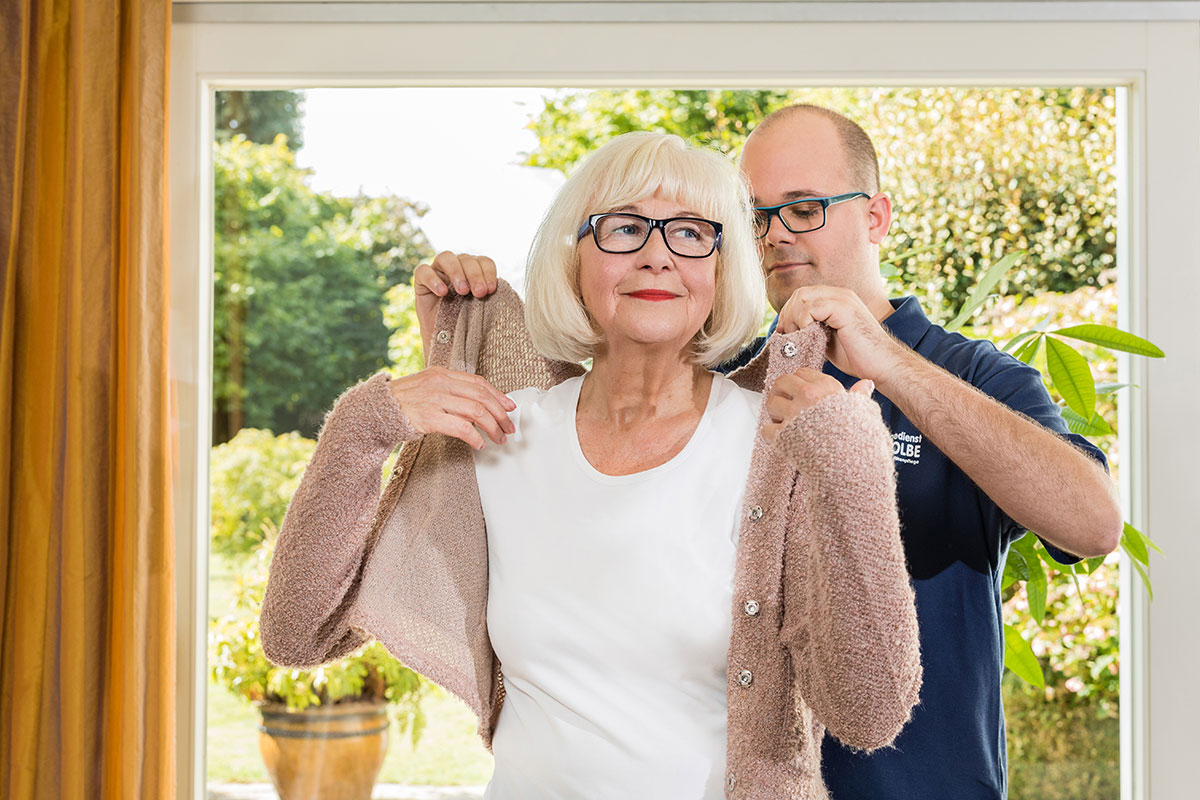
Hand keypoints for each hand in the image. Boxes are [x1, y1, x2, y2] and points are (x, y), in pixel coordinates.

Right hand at [386, 367, 515, 449]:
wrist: (375, 410)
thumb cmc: (402, 403)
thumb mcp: (426, 387)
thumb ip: (449, 391)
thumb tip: (476, 405)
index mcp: (441, 373)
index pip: (478, 382)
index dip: (497, 395)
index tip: (509, 407)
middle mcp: (440, 383)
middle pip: (481, 396)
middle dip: (500, 414)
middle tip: (508, 427)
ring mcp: (434, 399)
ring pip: (476, 411)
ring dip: (492, 427)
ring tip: (498, 438)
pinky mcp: (429, 417)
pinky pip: (461, 427)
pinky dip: (474, 437)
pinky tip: (479, 445)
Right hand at [413, 251, 498, 352]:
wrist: (447, 348)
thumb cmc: (471, 331)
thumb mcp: (488, 315)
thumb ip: (498, 302)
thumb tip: (524, 303)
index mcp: (475, 274)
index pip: (483, 261)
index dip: (488, 272)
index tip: (492, 290)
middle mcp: (457, 270)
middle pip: (466, 259)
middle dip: (475, 274)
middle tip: (479, 293)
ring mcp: (438, 274)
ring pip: (446, 257)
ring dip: (456, 271)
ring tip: (463, 292)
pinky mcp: (421, 283)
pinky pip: (422, 271)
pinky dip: (433, 278)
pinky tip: (442, 293)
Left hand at [761, 368, 874, 444]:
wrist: (853, 469)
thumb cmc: (861, 442)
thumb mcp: (865, 414)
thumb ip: (860, 397)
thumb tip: (865, 384)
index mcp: (827, 387)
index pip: (801, 372)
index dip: (800, 383)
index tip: (803, 395)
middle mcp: (809, 396)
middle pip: (781, 382)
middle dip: (781, 392)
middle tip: (787, 406)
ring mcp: (794, 415)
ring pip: (771, 403)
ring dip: (775, 413)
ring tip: (787, 424)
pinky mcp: (783, 435)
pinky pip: (766, 429)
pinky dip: (772, 436)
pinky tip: (784, 440)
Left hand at [777, 286, 906, 382]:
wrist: (882, 365)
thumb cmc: (857, 356)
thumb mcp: (827, 338)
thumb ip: (812, 328)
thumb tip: (788, 331)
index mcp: (837, 299)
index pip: (802, 295)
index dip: (788, 313)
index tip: (784, 333)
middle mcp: (840, 294)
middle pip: (800, 293)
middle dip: (788, 315)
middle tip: (788, 336)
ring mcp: (843, 299)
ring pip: (803, 297)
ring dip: (794, 319)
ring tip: (799, 337)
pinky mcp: (844, 309)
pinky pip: (812, 308)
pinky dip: (804, 322)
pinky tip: (810, 336)